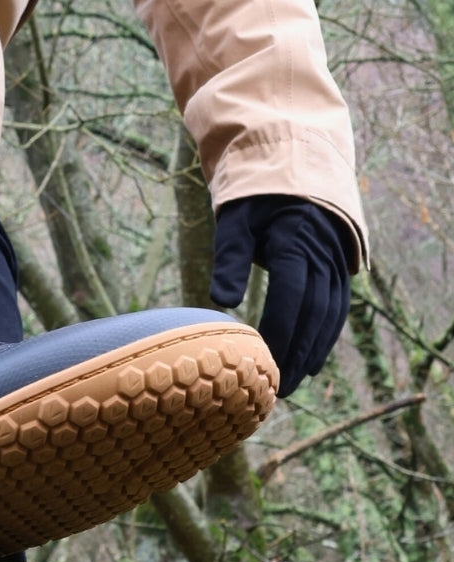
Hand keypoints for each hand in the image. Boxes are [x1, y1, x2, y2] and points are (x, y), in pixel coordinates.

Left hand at [210, 195, 353, 396]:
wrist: (292, 173)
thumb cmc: (255, 201)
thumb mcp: (235, 222)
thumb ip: (229, 260)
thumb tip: (221, 301)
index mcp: (295, 241)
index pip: (290, 294)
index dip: (280, 331)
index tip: (265, 362)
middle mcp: (322, 254)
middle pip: (313, 312)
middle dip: (297, 352)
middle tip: (278, 388)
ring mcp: (335, 262)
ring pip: (329, 315)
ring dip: (313, 352)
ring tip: (293, 383)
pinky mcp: (339, 270)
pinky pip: (336, 309)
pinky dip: (325, 338)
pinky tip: (311, 364)